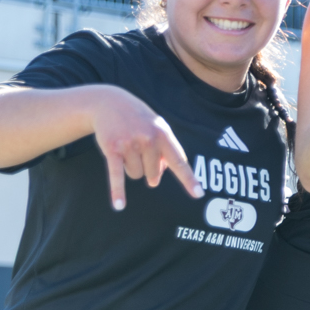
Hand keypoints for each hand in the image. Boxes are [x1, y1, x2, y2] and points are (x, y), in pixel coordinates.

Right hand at [89, 86, 200, 210]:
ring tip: (127, 148)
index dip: (189, 179)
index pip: (179, 162)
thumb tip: (156, 179)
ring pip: (136, 175)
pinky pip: (117, 175)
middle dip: (147, 169)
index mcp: (164, 135)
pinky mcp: (112, 150)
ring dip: (131, 168)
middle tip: (139, 151)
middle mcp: (149, 140)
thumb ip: (164, 153)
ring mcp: (130, 144)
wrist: (110, 103)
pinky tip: (119, 206)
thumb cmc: (140, 121)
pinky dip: (118, 191)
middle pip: (153, 174)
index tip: (199, 194)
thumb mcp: (158, 130)